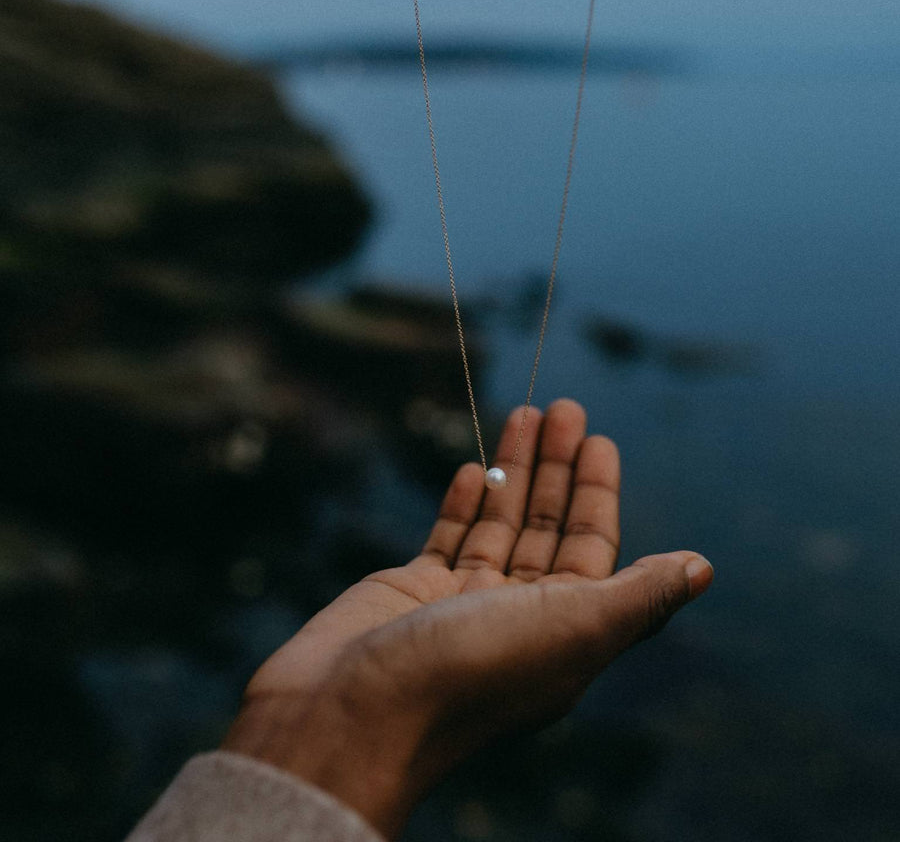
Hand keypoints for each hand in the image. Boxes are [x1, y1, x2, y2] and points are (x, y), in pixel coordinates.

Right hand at [223, 399, 712, 838]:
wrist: (350, 714)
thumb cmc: (468, 673)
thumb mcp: (571, 629)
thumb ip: (638, 596)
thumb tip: (702, 568)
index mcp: (562, 632)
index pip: (592, 548)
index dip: (598, 493)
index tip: (600, 439)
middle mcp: (517, 618)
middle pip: (546, 527)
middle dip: (557, 467)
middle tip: (563, 406)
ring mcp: (460, 605)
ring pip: (498, 525)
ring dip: (514, 470)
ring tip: (523, 413)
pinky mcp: (410, 593)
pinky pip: (448, 538)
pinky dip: (465, 502)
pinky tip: (477, 468)